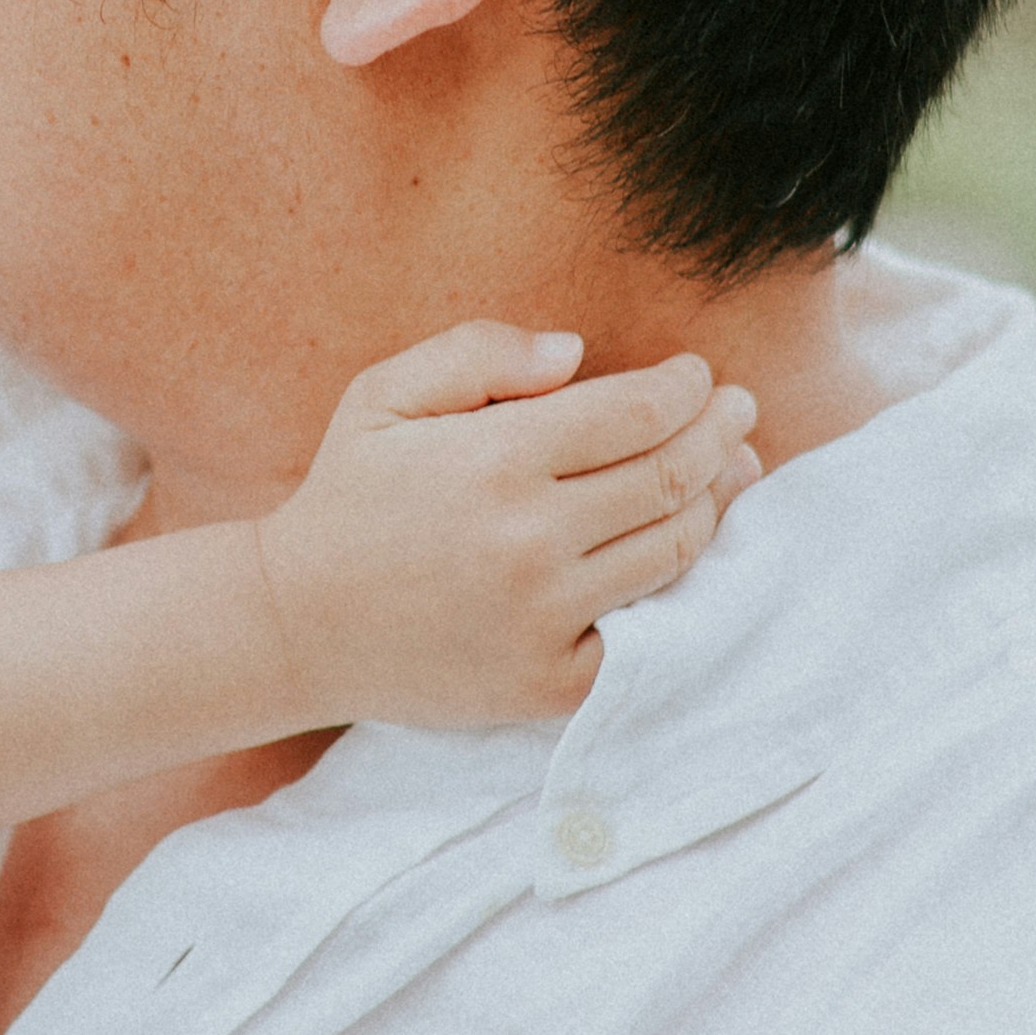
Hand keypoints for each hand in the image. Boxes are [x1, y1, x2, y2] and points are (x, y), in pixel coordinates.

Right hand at [247, 325, 761, 730]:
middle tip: (740, 412)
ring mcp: (544, 618)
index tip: (700, 374)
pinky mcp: (550, 682)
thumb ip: (479, 352)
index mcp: (494, 459)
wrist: (295, 625)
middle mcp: (528, 540)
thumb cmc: (348, 496)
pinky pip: (647, 631)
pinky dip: (683, 587)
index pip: (635, 412)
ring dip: (717, 503)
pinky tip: (694, 550)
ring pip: (672, 551)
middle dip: (718, 434)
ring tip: (734, 469)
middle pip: (669, 477)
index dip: (685, 388)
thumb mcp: (385, 394)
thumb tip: (577, 352)